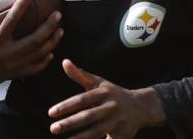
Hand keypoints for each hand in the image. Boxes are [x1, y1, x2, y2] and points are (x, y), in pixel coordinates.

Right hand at [0, 0, 63, 92]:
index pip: (12, 20)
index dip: (22, 5)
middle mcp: (6, 55)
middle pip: (34, 40)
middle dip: (48, 27)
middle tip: (58, 15)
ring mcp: (12, 66)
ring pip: (37, 54)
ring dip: (51, 42)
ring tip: (60, 30)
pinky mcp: (13, 74)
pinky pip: (33, 68)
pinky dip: (44, 61)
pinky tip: (51, 52)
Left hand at [48, 59, 165, 138]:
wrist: (141, 106)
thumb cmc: (113, 93)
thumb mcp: (98, 82)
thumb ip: (80, 75)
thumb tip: (64, 61)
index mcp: (103, 93)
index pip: (82, 100)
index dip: (66, 106)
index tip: (51, 113)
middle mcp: (110, 107)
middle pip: (88, 116)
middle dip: (70, 123)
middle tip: (53, 128)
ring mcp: (117, 121)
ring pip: (96, 131)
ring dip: (80, 138)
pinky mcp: (122, 134)